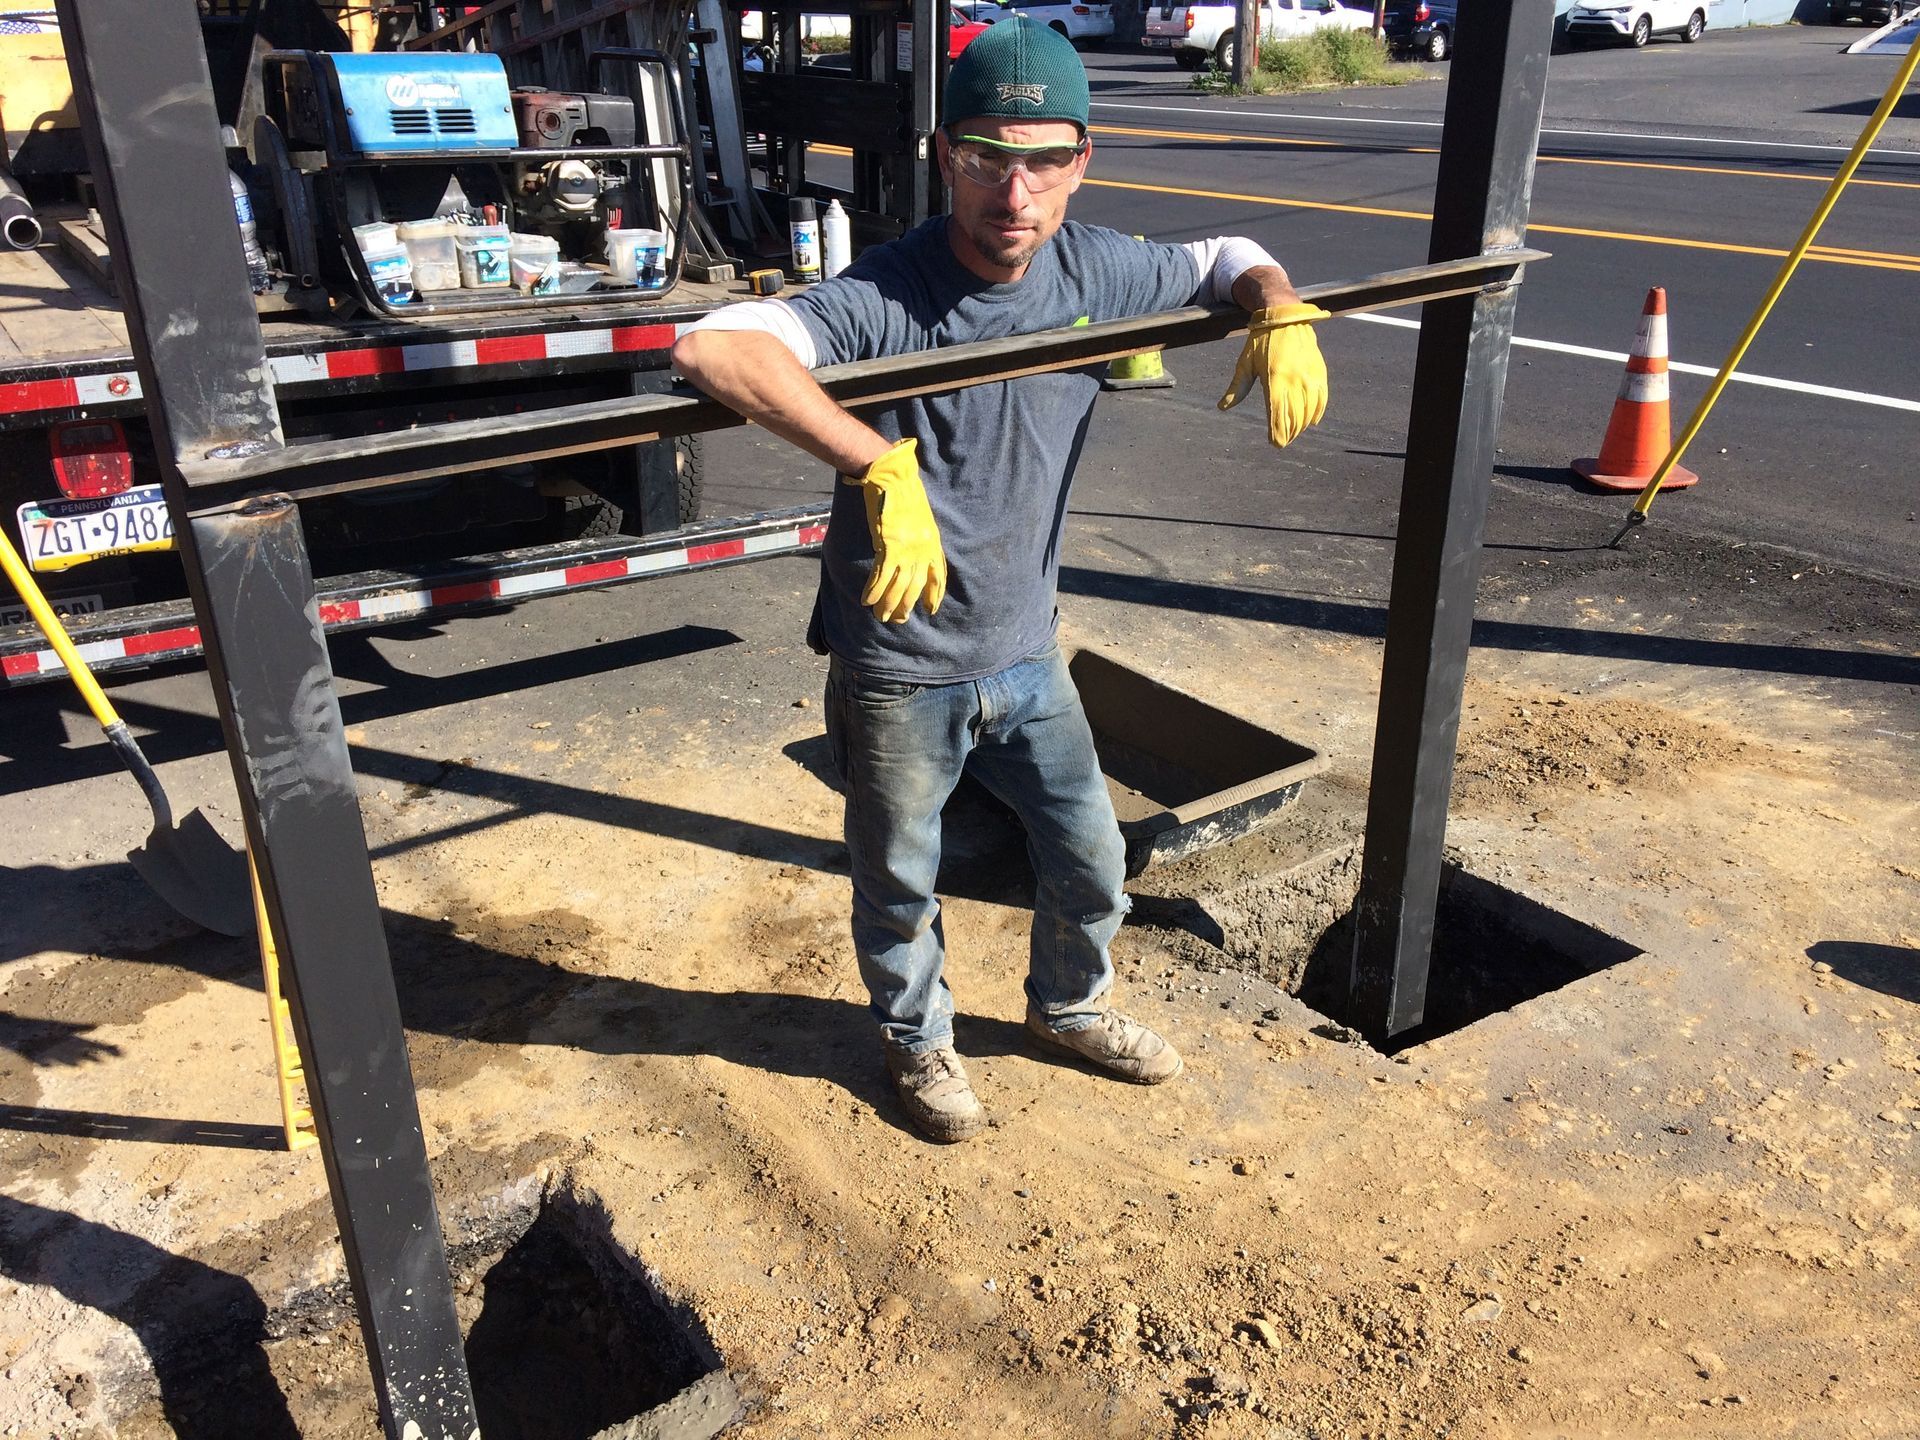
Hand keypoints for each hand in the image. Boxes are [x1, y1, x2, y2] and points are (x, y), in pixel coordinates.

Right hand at [849, 439, 946, 622]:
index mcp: (933, 542)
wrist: (892, 478)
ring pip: (898, 586)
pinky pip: (881, 576)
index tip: (931, 609)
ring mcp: (906, 549)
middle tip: (899, 620)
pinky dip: (874, 590)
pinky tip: (867, 600)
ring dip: (889, 604)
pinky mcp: (889, 546)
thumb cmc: (905, 492)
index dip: (934, 595)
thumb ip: (921, 536)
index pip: (938, 575)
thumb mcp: (922, 517)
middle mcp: (922, 550)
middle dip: (907, 605)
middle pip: (916, 586)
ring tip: (881, 616)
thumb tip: (915, 551)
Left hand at [1217, 302, 1329, 447]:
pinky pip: (1322, 398)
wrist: (1285, 316)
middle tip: (1282, 440)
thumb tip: (1222, 407)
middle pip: (1295, 417)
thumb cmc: (1262, 341)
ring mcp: (1309, 376)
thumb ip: (1237, 388)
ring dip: (1302, 425)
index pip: (1278, 416)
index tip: (1274, 443)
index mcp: (1274, 380)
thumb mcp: (1245, 363)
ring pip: (1310, 410)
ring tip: (1294, 432)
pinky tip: (1311, 420)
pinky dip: (1318, 412)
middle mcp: (1294, 380)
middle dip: (1289, 433)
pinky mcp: (1319, 371)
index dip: (1277, 433)